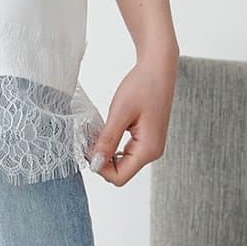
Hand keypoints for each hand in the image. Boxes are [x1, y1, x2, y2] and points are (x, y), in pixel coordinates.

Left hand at [86, 53, 175, 185]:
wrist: (158, 68)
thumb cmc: (143, 86)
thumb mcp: (120, 112)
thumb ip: (107, 140)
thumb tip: (95, 163)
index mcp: (148, 149)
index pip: (119, 177)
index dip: (100, 168)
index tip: (88, 149)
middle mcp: (152, 152)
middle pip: (121, 172)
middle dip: (102, 161)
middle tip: (89, 139)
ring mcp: (151, 146)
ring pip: (122, 163)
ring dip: (106, 153)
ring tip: (98, 133)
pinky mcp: (147, 139)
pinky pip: (126, 152)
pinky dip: (113, 146)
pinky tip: (106, 131)